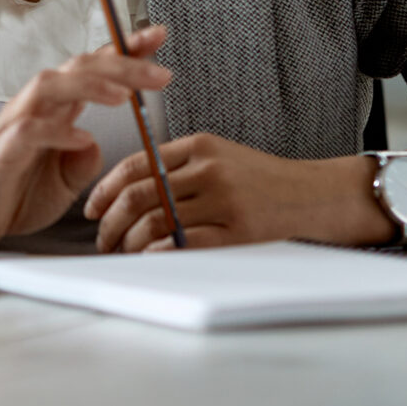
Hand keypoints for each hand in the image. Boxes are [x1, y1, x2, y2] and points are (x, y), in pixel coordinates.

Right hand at [0, 26, 170, 247]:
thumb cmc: (9, 193)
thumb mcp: (62, 183)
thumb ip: (82, 161)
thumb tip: (96, 143)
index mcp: (54, 110)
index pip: (93, 69)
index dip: (125, 51)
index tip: (158, 36)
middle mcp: (35, 108)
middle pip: (78, 68)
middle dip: (121, 64)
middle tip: (161, 71)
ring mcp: (15, 125)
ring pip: (51, 85)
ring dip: (90, 85)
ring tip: (124, 94)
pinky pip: (28, 131)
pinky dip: (57, 132)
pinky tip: (82, 138)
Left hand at [84, 134, 388, 251]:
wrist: (314, 194)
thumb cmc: (262, 179)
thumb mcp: (220, 156)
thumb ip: (178, 165)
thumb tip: (129, 190)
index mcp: (198, 146)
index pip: (136, 164)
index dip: (106, 189)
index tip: (92, 208)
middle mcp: (207, 169)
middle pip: (139, 194)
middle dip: (111, 221)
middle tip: (101, 239)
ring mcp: (223, 199)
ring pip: (156, 220)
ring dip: (130, 242)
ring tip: (123, 253)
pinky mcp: (237, 230)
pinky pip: (183, 243)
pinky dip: (157, 252)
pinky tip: (148, 259)